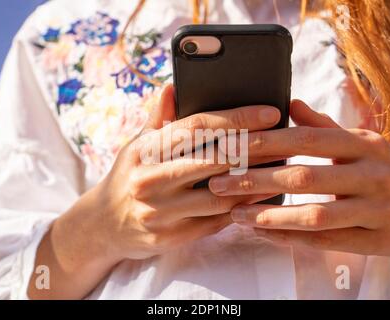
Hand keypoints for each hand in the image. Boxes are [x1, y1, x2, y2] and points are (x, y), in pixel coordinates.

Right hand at [28, 85, 281, 298]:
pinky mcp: (170, 237)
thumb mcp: (137, 145)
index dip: (237, 118)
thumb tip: (173, 86)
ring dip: (254, 182)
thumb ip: (159, 118)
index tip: (270, 112)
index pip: (198, 127)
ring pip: (219, 194)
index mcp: (145, 150)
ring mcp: (159, 212)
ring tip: (281, 167)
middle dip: (255, 148)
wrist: (103, 225)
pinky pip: (214, 221)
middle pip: (214, 159)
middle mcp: (150, 180)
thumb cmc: (129, 176)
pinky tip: (261, 197)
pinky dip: (241, 207)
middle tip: (285, 138)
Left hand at [208, 100, 389, 256]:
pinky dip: (292, 238)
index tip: (232, 146)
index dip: (266, 143)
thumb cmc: (383, 169)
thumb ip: (324, 126)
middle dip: (257, 181)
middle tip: (220, 184)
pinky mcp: (376, 240)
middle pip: (304, 178)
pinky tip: (264, 234)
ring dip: (270, 216)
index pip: (306, 140)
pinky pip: (326, 241)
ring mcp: (375, 210)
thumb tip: (290, 104)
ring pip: (314, 214)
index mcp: (362, 144)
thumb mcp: (361, 141)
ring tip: (236, 215)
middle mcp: (370, 175)